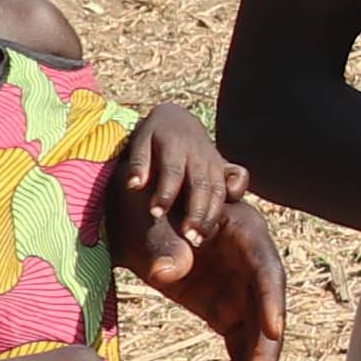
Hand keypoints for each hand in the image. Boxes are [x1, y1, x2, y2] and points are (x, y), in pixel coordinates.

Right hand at [103, 105, 246, 280]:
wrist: (171, 120)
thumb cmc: (190, 162)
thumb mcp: (205, 179)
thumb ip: (216, 198)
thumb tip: (225, 218)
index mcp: (214, 170)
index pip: (218, 194)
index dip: (209, 216)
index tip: (197, 240)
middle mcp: (199, 155)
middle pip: (201, 183)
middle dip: (194, 210)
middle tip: (185, 236)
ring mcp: (174, 143)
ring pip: (175, 168)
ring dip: (167, 191)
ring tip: (156, 213)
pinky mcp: (148, 133)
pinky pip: (144, 150)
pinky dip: (140, 166)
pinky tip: (135, 185)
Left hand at [151, 197, 291, 360]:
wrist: (133, 215)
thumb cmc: (146, 207)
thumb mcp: (152, 221)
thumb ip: (165, 243)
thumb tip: (167, 274)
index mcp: (244, 234)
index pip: (266, 271)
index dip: (272, 302)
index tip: (274, 332)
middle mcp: (252, 267)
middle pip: (266, 316)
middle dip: (262, 358)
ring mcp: (241, 293)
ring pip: (255, 341)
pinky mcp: (226, 313)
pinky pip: (235, 350)